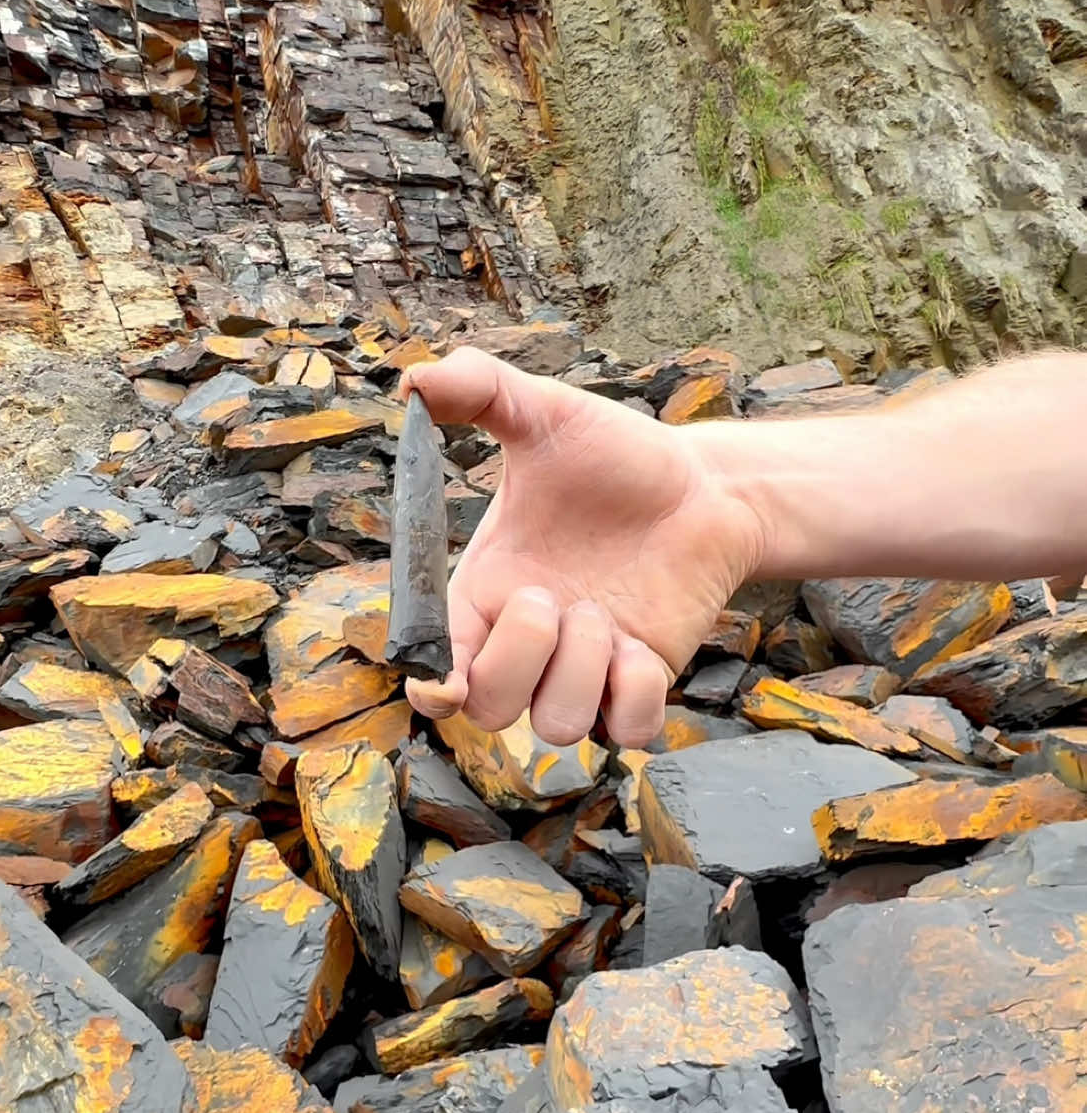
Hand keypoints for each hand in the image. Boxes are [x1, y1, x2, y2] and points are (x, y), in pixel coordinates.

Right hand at [402, 348, 766, 746]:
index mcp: (486, 593)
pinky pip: (625, 732)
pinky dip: (630, 696)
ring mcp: (585, 668)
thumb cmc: (612, 453)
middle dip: (516, 661)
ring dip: (577, 670)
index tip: (445, 677)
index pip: (435, 669)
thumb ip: (478, 388)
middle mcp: (528, 642)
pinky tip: (638, 644)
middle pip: (489, 712)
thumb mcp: (544, 413)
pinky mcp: (640, 682)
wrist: (701, 483)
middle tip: (551, 597)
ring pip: (555, 726)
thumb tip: (412, 379)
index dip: (432, 690)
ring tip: (604, 610)